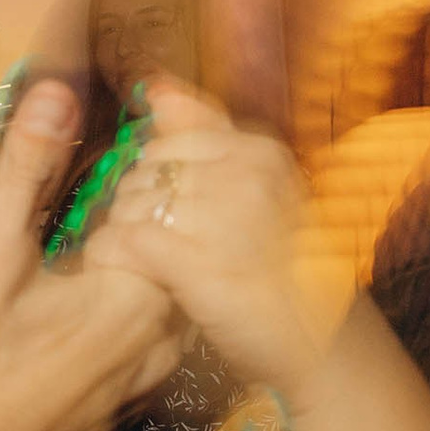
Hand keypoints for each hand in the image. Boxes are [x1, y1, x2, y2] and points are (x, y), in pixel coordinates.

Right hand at [0, 82, 183, 430]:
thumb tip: (55, 90)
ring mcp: (143, 379)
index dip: (146, 170)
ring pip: (163, 298)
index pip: (170, 211)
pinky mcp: (120, 404)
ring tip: (87, 241)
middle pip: (176, 253)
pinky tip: (77, 304)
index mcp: (138, 295)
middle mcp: (158, 340)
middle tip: (99, 185)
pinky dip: (125, 310)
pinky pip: (145, 340)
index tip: (126, 138)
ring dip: (138, 265)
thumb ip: (26, 167)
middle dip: (146, 215)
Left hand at [84, 82, 354, 404]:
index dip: (153, 179)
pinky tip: (118, 269)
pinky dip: (112, 255)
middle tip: (155, 241)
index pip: (167, 143)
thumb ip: (205, 135)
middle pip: (145, 171)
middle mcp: (244, 174)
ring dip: (123, 232)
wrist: (318, 342)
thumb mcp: (256, 190)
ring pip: (131, 205)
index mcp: (260, 152)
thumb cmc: (283, 267)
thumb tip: (155, 87)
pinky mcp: (197, 263)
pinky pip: (126, 242)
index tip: (166, 211)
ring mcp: (223, 217)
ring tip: (144, 260)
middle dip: (136, 204)